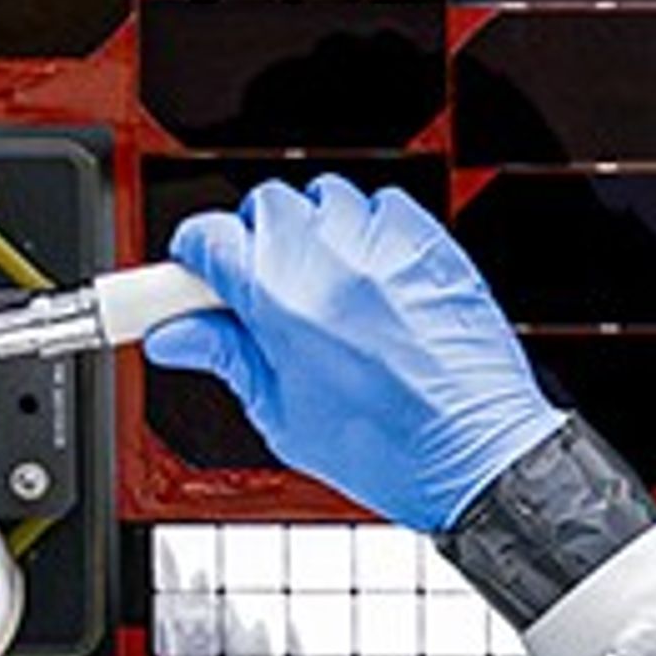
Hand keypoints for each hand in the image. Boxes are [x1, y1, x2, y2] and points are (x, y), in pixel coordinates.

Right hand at [146, 177, 568, 533]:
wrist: (477, 457)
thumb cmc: (391, 449)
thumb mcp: (283, 416)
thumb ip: (228, 360)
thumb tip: (178, 338)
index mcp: (281, 302)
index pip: (207, 239)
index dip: (193, 258)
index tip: (196, 279)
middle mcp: (332, 261)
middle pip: (264, 207)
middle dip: (252, 240)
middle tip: (261, 289)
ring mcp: (384, 247)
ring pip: (324, 197)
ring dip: (311, 229)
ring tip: (320, 284)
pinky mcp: (430, 245)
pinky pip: (383, 206)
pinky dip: (367, 228)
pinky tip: (368, 274)